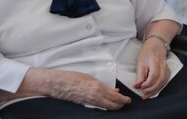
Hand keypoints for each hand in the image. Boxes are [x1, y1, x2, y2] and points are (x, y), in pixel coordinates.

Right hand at [17, 67, 131, 109]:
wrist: (58, 84)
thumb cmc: (73, 78)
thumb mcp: (91, 78)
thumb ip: (103, 85)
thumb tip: (113, 90)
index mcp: (98, 88)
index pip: (116, 97)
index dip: (124, 100)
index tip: (128, 99)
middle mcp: (95, 96)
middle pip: (112, 106)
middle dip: (120, 105)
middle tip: (125, 103)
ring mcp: (89, 102)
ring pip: (106, 108)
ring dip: (113, 106)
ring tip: (118, 103)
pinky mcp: (84, 105)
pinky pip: (98, 107)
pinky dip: (104, 106)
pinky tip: (106, 103)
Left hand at [134, 37, 170, 98]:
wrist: (156, 45)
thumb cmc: (147, 53)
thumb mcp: (140, 61)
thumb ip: (139, 75)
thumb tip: (137, 86)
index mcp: (155, 61)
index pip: (154, 74)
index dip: (148, 83)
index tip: (141, 87)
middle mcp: (162, 65)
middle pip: (160, 80)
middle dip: (152, 89)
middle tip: (143, 94)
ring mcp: (166, 68)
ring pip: (163, 81)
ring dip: (155, 90)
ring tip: (147, 95)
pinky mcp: (167, 71)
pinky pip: (165, 81)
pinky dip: (159, 87)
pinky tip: (153, 90)